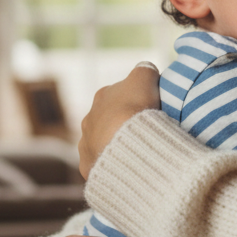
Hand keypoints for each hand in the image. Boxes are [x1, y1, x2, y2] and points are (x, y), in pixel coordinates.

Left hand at [79, 62, 160, 178]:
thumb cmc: (135, 108)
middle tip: (145, 130)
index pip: (120, 94)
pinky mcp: (89, 167)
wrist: (127, 146)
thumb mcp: (144, 78)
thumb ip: (144, 70)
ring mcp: (86, 145)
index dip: (136, 100)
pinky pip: (103, 164)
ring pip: (103, 142)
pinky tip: (128, 166)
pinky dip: (114, 164)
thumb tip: (146, 69)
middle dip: (123, 123)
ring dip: (116, 144)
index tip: (150, 108)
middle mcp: (89, 119)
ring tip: (137, 150)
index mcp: (102, 97)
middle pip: (109, 118)